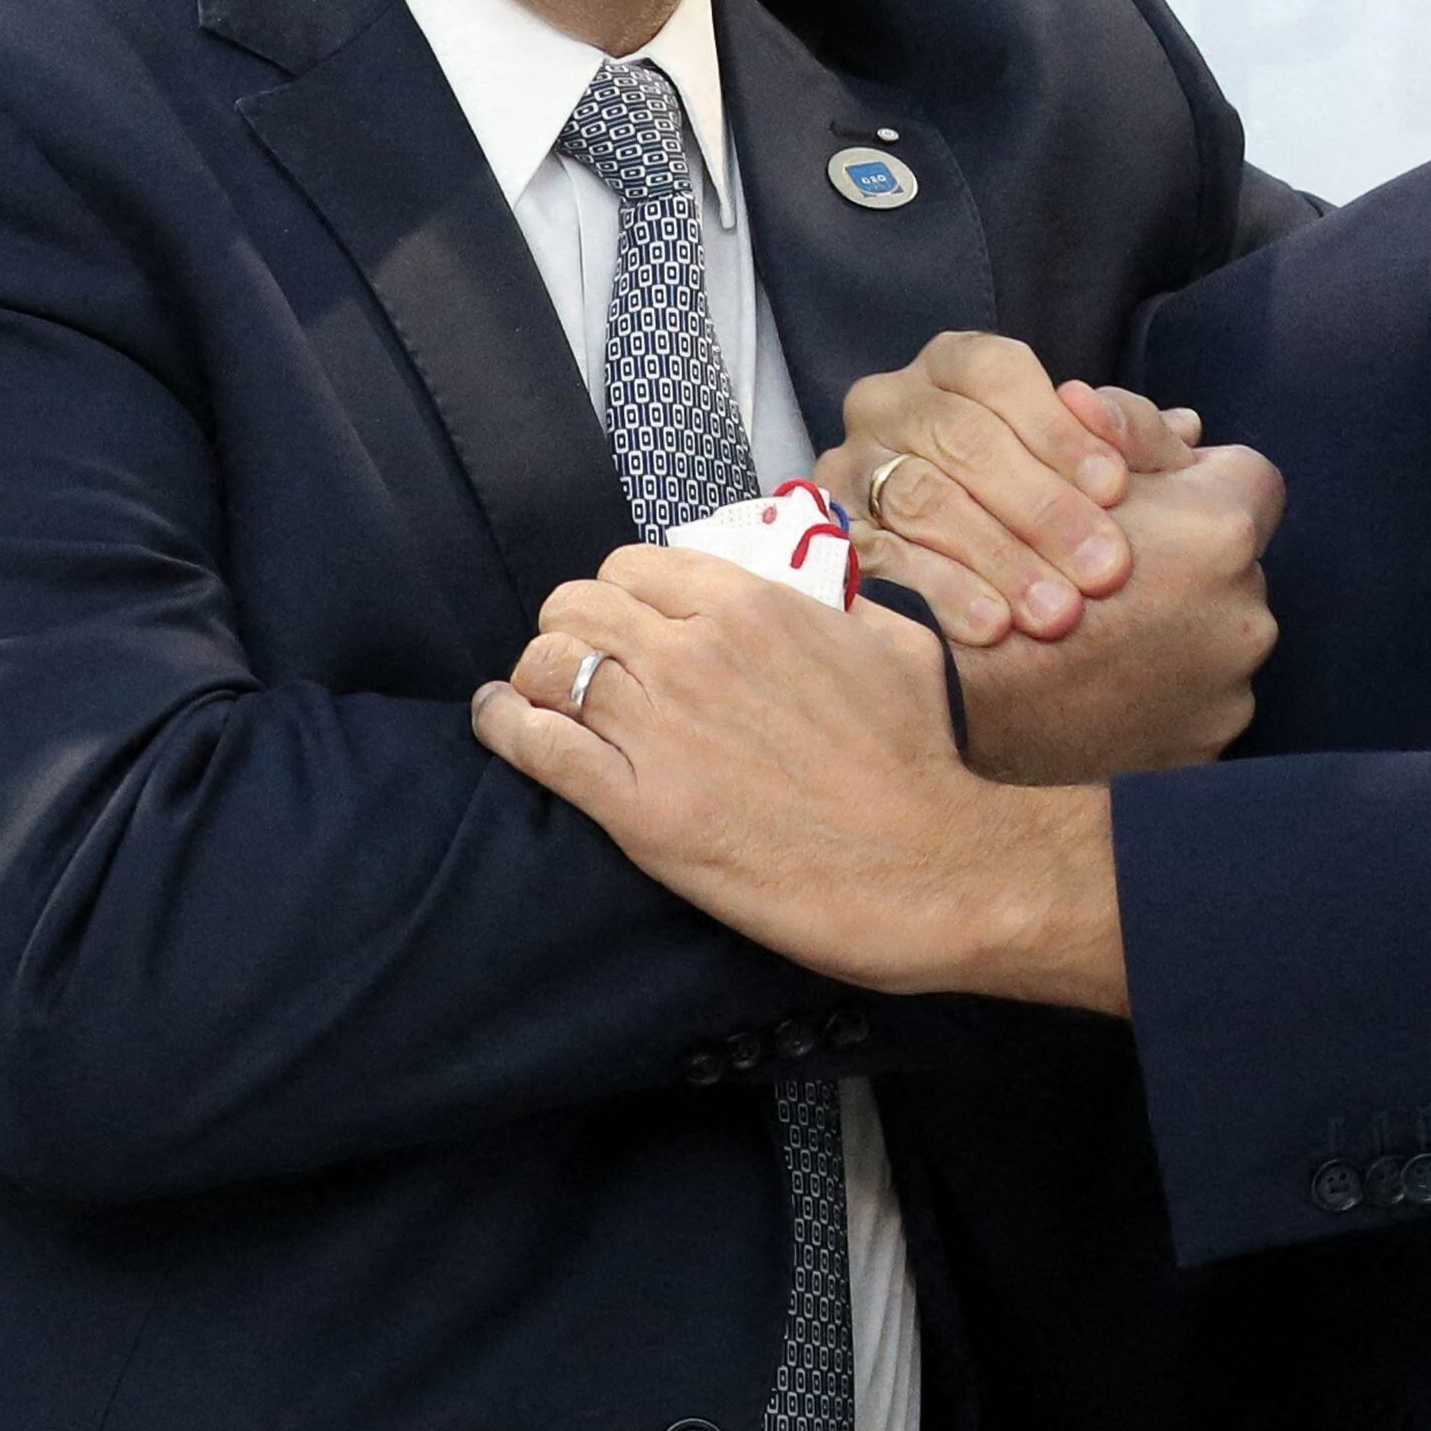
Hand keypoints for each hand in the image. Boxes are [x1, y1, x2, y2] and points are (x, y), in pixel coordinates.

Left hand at [473, 545, 1128, 1009]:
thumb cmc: (922, 759)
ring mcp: (658, 728)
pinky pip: (534, 745)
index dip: (619, 595)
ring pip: (545, 667)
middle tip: (584, 667)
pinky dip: (506, 729)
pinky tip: (504, 725)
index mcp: (749, 604)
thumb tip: (825, 590)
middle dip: (570, 631)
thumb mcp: (898, 644)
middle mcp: (691, 651)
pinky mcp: (635, 808)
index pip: (630, 566)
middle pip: (574, 607)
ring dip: (536, 681)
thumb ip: (848, 602)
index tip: (626, 625)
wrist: (925, 865)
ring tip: (543, 701)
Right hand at [820, 331, 1204, 645]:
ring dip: (998, 555)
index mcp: (950, 371)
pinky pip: (876, 561)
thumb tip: (1189, 435)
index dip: (1059, 428)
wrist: (931, 636)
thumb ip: (1129, 449)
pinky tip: (992, 632)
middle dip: (1043, 507)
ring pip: (920, 496)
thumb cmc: (1026, 529)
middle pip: (962, 436)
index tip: (1116, 489)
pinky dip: (939, 593)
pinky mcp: (820, 540)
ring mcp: (846, 470)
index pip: (998, 372)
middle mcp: (889, 406)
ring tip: (1058, 615)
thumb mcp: (1079, 475)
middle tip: (1108, 571)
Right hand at [948, 449, 1284, 784]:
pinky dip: (1161, 687)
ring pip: (1215, 632)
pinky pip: (1197, 697)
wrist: (959, 700)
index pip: (1249, 478)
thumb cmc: (1006, 568)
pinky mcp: (1206, 744)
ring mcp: (1231, 690)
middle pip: (1233, 563)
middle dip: (1186, 561)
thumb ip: (1134, 432)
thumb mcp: (1064, 470)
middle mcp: (1248, 614)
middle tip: (1115, 571)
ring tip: (1105, 632)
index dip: (1199, 481)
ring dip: (1175, 625)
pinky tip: (1105, 682)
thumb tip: (1189, 427)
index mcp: (1223, 532)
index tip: (1158, 501)